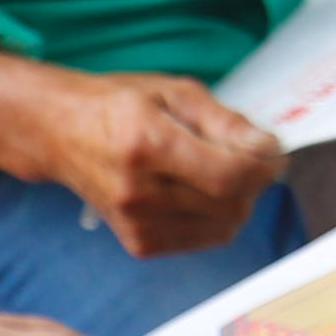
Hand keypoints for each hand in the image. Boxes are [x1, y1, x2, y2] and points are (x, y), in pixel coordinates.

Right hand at [0, 49, 282, 257]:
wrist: (61, 134)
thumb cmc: (119, 105)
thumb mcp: (175, 92)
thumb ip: (225, 122)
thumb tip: (268, 148)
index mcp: (145, 144)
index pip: (227, 176)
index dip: (263, 166)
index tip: (274, 148)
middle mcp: (137, 192)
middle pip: (229, 204)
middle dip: (255, 180)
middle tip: (251, 154)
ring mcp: (135, 224)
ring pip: (222, 226)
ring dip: (239, 199)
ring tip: (222, 168)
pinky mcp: (138, 244)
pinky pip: (203, 237)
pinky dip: (217, 216)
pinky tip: (202, 189)